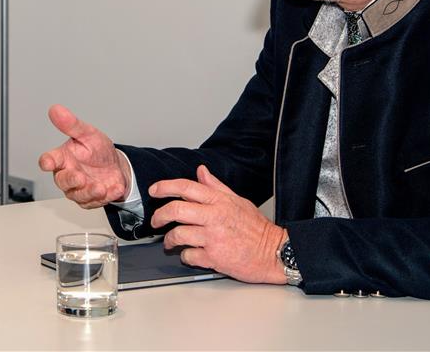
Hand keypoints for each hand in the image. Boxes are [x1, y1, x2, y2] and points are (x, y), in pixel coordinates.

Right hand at [37, 104, 130, 208]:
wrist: (116, 166)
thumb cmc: (97, 150)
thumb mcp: (88, 134)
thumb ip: (71, 124)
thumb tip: (55, 110)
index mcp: (63, 158)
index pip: (49, 160)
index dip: (47, 161)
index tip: (48, 162)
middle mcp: (67, 174)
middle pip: (62, 181)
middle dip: (71, 180)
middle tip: (80, 177)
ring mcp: (77, 189)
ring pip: (78, 195)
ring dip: (89, 192)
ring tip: (101, 187)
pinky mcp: (89, 200)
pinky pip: (94, 202)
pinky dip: (106, 196)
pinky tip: (114, 188)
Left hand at [149, 165, 286, 283]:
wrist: (274, 253)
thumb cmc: (257, 228)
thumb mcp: (237, 200)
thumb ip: (216, 186)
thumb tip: (201, 171)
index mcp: (219, 201)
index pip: (186, 187)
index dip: (165, 187)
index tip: (155, 190)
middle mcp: (214, 217)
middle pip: (176, 210)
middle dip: (159, 215)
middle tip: (156, 221)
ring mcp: (213, 238)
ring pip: (178, 234)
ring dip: (170, 240)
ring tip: (171, 242)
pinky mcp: (214, 258)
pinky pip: (188, 255)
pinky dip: (185, 256)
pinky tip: (189, 254)